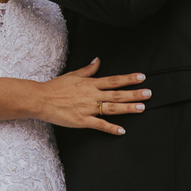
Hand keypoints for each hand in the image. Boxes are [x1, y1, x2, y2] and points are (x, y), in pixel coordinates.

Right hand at [32, 58, 150, 135]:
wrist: (41, 99)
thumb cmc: (56, 87)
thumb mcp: (73, 74)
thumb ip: (88, 69)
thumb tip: (97, 60)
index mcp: (90, 83)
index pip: (113, 80)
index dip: (128, 78)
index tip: (141, 77)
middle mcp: (91, 95)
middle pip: (117, 94)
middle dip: (134, 93)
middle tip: (149, 93)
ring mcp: (88, 108)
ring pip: (112, 108)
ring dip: (128, 108)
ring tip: (141, 107)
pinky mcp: (82, 121)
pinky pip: (99, 124)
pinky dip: (111, 128)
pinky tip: (122, 130)